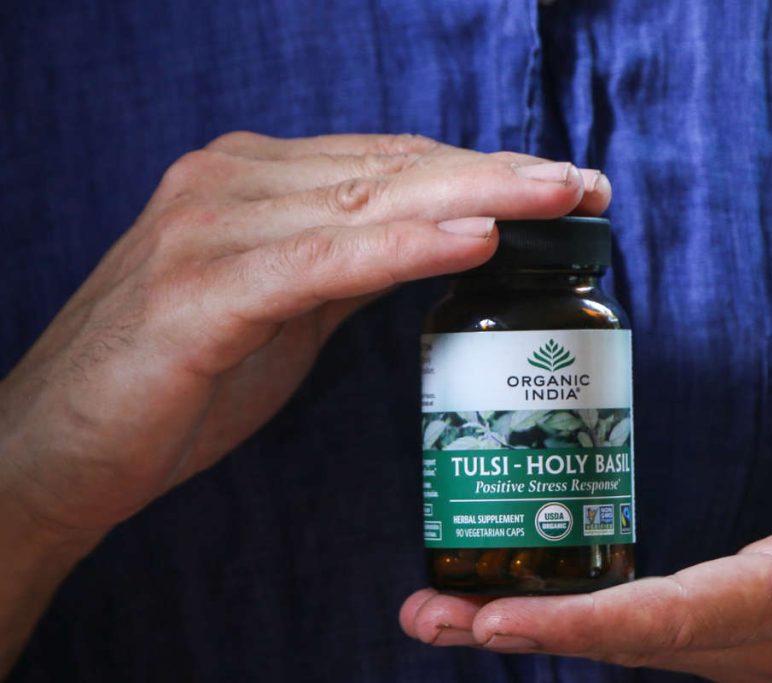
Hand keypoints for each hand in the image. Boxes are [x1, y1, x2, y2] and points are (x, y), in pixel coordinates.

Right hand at [0, 132, 610, 673]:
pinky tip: (474, 238)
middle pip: (393, 169)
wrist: (56, 449)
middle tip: (583, 184)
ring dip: (476, 195)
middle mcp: (230, 184)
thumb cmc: (175, 379)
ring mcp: (211, 230)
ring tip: (557, 198)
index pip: (389, 161)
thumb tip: (433, 243)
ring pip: (369, 201)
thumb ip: (345, 265)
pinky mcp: (201, 293)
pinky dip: (403, 248)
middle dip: (499, 173)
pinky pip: (322, 262)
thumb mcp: (279, 307)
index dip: (480, 168)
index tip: (558, 185)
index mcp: (251, 181)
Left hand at [401, 382, 771, 681]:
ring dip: (538, 630)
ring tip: (443, 607)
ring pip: (631, 646)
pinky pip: (647, 631)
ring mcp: (755, 646)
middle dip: (527, 631)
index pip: (680, 617)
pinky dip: (577, 617)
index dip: (585, 620)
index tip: (496, 614)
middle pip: (632, 644)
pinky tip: (522, 594)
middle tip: (427, 609)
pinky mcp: (742, 629)